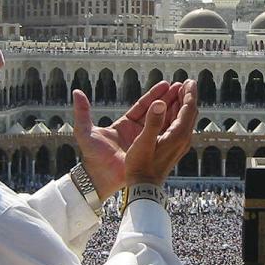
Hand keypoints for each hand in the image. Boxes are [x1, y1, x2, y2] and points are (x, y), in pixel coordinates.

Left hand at [72, 80, 188, 199]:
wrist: (100, 180)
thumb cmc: (91, 157)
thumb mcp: (85, 132)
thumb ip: (82, 112)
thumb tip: (76, 91)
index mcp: (124, 125)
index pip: (142, 106)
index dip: (154, 95)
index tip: (166, 84)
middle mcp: (136, 132)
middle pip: (156, 111)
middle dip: (169, 98)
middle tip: (182, 86)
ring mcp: (145, 142)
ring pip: (163, 123)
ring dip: (175, 110)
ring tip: (187, 97)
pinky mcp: (151, 152)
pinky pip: (166, 138)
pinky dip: (175, 127)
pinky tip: (186, 118)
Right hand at [124, 79, 197, 186]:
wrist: (143, 188)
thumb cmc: (140, 166)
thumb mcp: (143, 143)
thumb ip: (152, 122)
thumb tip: (161, 103)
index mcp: (178, 135)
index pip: (189, 109)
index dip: (189, 94)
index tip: (189, 81)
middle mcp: (182, 139)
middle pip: (189, 112)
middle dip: (187, 96)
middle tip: (184, 83)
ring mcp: (179, 144)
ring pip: (184, 119)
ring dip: (181, 104)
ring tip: (177, 91)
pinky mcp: (173, 147)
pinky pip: (178, 126)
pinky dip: (176, 114)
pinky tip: (169, 110)